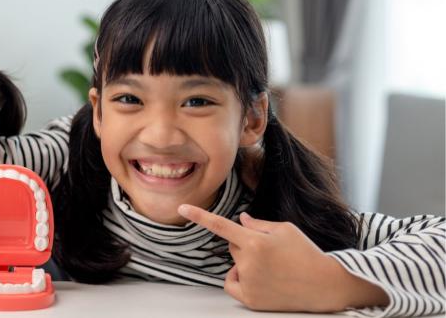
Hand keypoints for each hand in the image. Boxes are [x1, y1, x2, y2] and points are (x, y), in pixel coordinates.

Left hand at [177, 204, 388, 311]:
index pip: (221, 225)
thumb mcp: (286, 230)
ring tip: (272, 267)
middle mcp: (248, 262)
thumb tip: (240, 219)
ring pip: (235, 264)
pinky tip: (259, 278)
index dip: (199, 216)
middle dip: (245, 243)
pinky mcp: (250, 299)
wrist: (325, 285)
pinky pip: (232, 283)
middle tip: (270, 250)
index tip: (181, 207)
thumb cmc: (306, 253)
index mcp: (256, 241)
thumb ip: (259, 224)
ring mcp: (249, 283)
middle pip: (232, 245)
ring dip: (245, 262)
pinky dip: (239, 278)